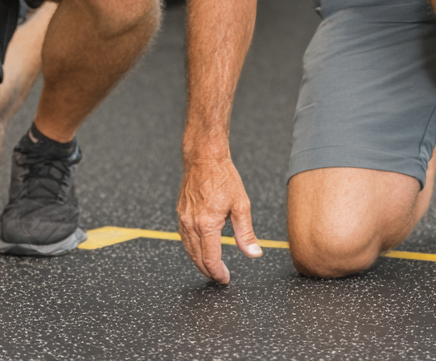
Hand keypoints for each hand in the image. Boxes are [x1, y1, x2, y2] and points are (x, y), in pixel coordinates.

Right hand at [178, 154, 262, 283]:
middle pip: (197, 258)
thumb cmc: (223, 177)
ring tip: (211, 266)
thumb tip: (254, 253)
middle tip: (220, 276)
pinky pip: (184, 237)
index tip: (226, 278)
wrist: (204, 156)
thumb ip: (246, 233)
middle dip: (208, 271)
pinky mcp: (180, 212)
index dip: (218, 273)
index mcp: (207, 224)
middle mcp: (192, 224)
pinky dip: (192, 248)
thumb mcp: (241, 205)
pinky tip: (200, 248)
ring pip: (189, 249)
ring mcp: (183, 218)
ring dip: (199, 261)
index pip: (210, 260)